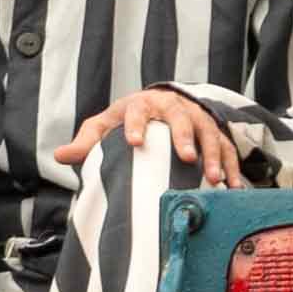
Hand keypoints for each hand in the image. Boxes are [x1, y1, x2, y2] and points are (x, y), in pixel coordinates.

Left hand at [54, 82, 232, 179]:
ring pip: (209, 133)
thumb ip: (87, 141)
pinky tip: (232, 188)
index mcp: (142, 103)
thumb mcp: (105, 124)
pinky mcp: (213, 132)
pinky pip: (227, 148)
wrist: (160, 102)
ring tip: (214, 179)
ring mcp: (196, 118)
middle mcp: (173, 106)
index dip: (135, 124)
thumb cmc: (127, 118)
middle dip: (185, 137)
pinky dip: (232, 168)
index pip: (137, 109)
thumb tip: (59, 155)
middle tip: (186, 157)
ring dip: (213, 155)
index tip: (133, 141)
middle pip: (181, 118)